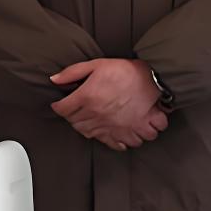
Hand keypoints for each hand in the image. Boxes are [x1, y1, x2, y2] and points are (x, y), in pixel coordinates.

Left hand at [50, 59, 167, 150]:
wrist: (156, 78)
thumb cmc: (127, 71)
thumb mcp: (98, 64)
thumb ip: (74, 72)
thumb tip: (54, 80)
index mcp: (87, 98)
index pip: (62, 109)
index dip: (59, 105)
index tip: (61, 104)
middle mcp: (97, 116)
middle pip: (76, 125)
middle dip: (74, 118)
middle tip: (79, 111)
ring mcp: (113, 127)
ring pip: (93, 136)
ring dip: (93, 130)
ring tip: (97, 122)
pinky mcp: (129, 132)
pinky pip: (120, 145)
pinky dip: (118, 141)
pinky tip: (118, 132)